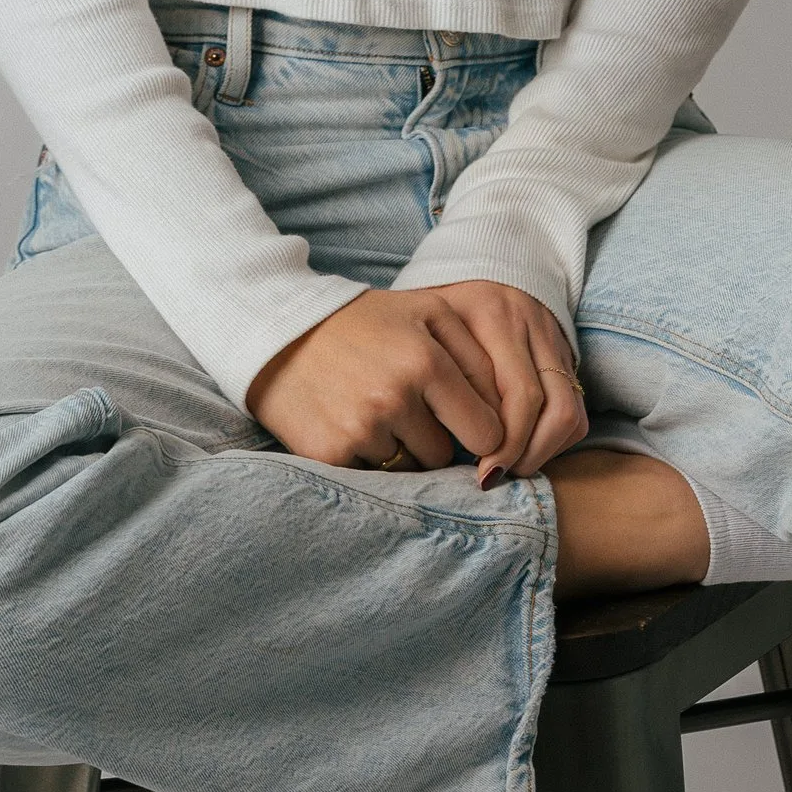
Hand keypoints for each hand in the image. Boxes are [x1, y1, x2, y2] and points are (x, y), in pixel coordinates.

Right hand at [247, 281, 590, 484]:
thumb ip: (477, 353)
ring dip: (401, 452)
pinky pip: (374, 478)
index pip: (488, 431)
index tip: (461, 418)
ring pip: (411, 470)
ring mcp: (361, 429)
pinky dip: (367, 461)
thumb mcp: (426, 314)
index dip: (478, 430)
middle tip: (407, 409)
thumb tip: (513, 413)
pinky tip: (351, 426)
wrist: (278, 332)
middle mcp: (396, 397)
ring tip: (375, 413)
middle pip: (449, 456)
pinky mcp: (330, 454)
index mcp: (427, 361)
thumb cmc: (363, 323)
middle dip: (437, 440)